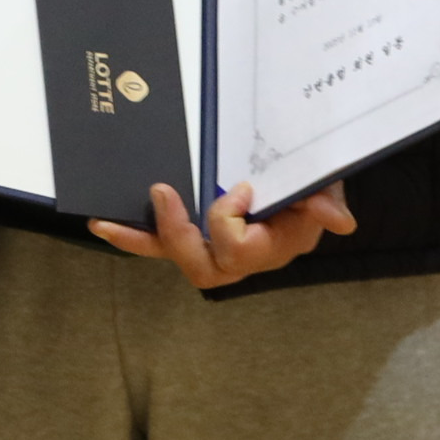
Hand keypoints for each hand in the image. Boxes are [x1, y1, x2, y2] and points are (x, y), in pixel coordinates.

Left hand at [92, 180, 354, 288]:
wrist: (300, 172)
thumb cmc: (312, 183)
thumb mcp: (325, 186)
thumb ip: (326, 202)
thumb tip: (338, 221)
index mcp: (275, 245)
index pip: (240, 249)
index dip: (229, 222)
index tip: (241, 188)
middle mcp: (242, 256)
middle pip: (205, 267)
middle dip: (179, 234)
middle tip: (164, 193)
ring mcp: (215, 247)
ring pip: (179, 258)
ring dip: (142, 239)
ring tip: (105, 222)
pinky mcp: (194, 235)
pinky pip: (159, 244)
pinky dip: (131, 237)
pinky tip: (101, 224)